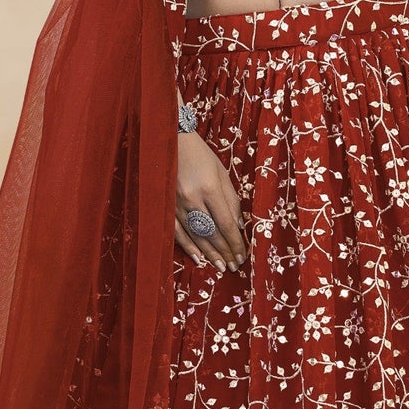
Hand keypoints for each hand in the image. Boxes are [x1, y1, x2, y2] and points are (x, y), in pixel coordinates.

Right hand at [175, 130, 246, 270]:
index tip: (243, 255)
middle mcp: (192, 199)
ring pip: (196, 236)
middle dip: (225, 252)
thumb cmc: (201, 155)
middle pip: (212, 233)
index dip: (235, 242)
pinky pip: (177, 232)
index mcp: (210, 188)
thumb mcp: (222, 173)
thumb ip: (231, 200)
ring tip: (221, 267)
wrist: (171, 141)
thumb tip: (238, 226)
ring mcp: (176, 204)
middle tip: (235, 266)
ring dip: (210, 254)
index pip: (226, 223)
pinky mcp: (166, 206)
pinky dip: (188, 247)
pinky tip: (199, 258)